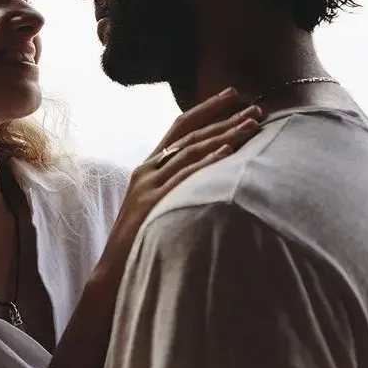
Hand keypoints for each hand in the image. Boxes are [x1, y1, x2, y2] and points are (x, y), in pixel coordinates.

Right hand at [94, 88, 261, 282]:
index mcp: (148, 167)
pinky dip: (207, 162)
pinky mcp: (151, 204)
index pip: (179, 126)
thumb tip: (211, 176)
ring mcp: (148, 185)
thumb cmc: (141, 243)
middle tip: (255, 105)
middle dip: (224, 117)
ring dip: (224, 134)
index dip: (207, 108)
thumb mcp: (158, 206)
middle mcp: (147, 170)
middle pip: (188, 133)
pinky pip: (184, 178)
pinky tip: (228, 152)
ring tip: (252, 124)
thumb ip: (177, 187)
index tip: (233, 93)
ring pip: (190, 150)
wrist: (111, 273)